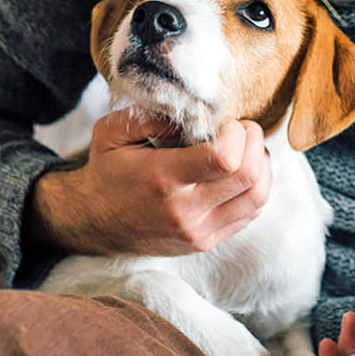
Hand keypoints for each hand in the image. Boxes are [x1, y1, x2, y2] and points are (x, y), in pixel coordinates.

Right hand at [25, 108, 271, 255]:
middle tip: (242, 129)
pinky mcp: (206, 242)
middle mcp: (184, 210)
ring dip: (261, 166)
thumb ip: (152, 116)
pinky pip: (251, 214)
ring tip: (245, 149)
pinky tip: (239, 172)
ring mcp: (198, 232)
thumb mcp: (113, 132)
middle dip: (254, 142)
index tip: (226, 123)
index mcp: (163, 178)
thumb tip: (197, 113)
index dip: (238, 134)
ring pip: (258, 197)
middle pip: (250, 176)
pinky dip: (255, 188)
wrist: (93, 222)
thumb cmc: (107, 171)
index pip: (226, 159)